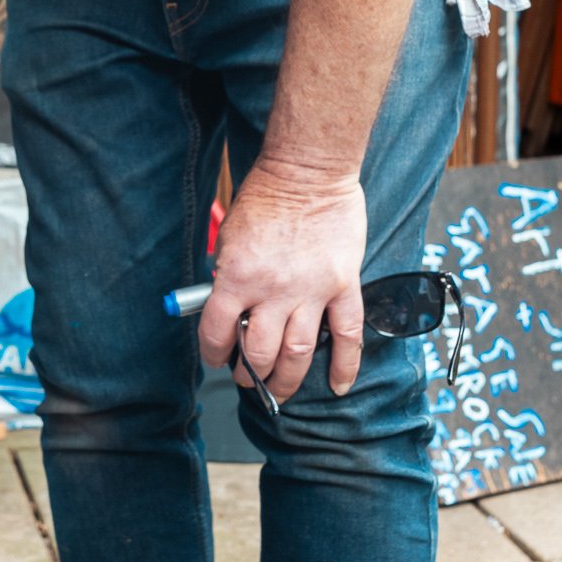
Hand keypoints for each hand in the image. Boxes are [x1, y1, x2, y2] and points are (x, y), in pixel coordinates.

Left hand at [198, 162, 366, 403]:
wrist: (309, 171)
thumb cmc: (266, 198)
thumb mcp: (230, 238)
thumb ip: (229, 277)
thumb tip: (228, 312)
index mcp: (238, 276)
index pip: (218, 332)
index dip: (213, 352)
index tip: (216, 358)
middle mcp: (273, 290)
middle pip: (259, 352)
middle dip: (249, 373)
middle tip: (248, 378)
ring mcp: (312, 291)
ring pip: (298, 354)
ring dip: (285, 380)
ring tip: (277, 390)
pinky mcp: (342, 285)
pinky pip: (347, 334)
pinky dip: (344, 366)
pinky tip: (337, 386)